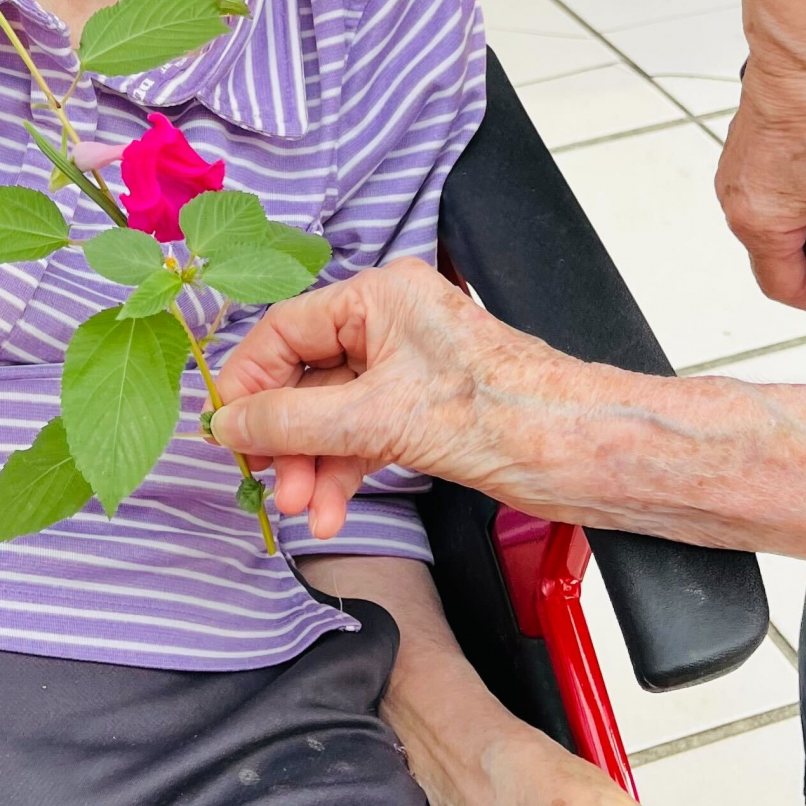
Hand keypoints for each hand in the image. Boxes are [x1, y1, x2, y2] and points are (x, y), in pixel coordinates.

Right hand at [209, 259, 584, 538]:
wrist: (579, 453)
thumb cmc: (503, 413)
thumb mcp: (379, 418)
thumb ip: (293, 421)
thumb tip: (227, 423)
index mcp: (380, 295)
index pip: (285, 331)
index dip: (250, 383)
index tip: (226, 431)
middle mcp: (389, 323)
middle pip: (305, 378)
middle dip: (286, 438)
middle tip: (272, 484)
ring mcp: (405, 369)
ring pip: (331, 415)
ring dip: (312, 466)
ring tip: (305, 510)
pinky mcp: (422, 411)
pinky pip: (361, 437)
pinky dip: (343, 474)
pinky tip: (331, 509)